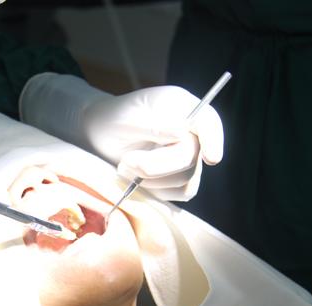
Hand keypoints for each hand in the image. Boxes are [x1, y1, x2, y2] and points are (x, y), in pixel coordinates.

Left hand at [19, 73, 223, 201]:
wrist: (98, 136)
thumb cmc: (111, 120)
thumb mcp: (126, 118)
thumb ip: (154, 125)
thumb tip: (181, 134)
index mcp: (180, 106)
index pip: (208, 121)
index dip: (214, 139)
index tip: (211, 158)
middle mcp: (190, 130)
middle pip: (191, 157)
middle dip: (155, 166)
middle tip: (126, 162)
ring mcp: (187, 154)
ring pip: (186, 179)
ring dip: (151, 179)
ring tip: (125, 166)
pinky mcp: (180, 177)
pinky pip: (181, 193)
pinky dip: (157, 191)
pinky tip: (138, 180)